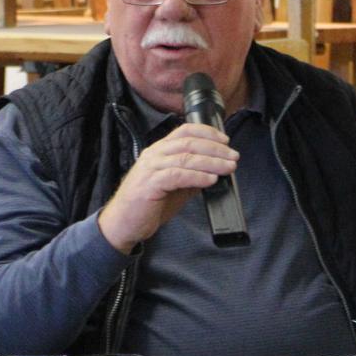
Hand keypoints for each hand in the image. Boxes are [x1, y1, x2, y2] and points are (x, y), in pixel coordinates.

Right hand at [96, 123, 238, 251]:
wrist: (123, 224)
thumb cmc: (146, 206)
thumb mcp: (174, 188)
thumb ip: (191, 177)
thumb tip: (215, 172)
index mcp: (158, 151)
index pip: (184, 131)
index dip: (207, 132)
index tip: (225, 140)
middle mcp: (154, 155)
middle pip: (189, 142)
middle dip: (215, 148)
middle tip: (233, 156)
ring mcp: (150, 168)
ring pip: (186, 157)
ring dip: (211, 162)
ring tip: (228, 167)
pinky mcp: (150, 184)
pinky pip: (178, 175)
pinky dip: (198, 176)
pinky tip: (211, 180)